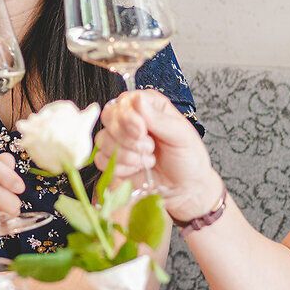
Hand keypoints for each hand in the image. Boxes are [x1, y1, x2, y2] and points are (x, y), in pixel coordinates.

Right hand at [97, 90, 220, 216]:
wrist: (186, 189)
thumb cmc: (188, 159)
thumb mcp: (181, 135)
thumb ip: (158, 119)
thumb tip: (138, 100)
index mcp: (149, 106)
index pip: (124, 101)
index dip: (128, 116)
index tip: (142, 131)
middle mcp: (131, 119)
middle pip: (109, 117)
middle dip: (127, 137)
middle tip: (149, 147)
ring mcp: (120, 139)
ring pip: (103, 139)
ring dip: (127, 154)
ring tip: (148, 160)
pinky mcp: (112, 160)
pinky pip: (101, 159)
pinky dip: (121, 167)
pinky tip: (137, 169)